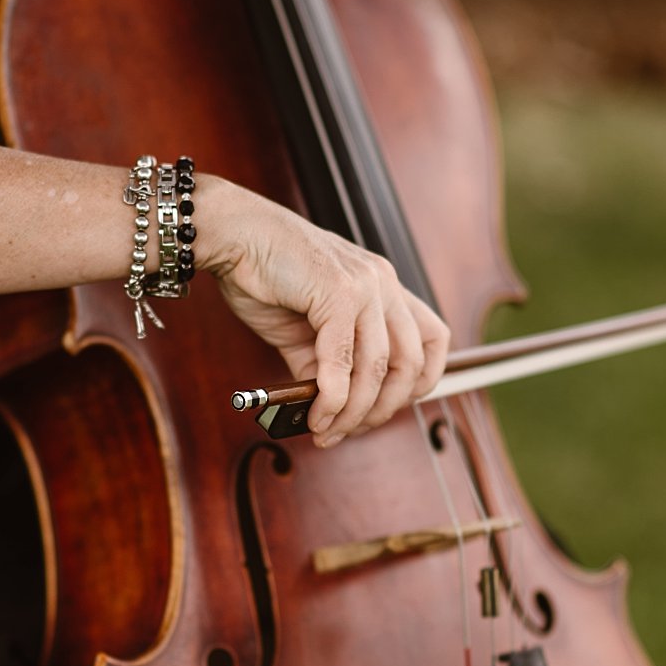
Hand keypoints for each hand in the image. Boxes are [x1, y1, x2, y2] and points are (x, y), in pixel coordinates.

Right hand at [195, 178, 448, 445]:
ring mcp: (365, 286)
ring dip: (353, 411)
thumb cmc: (262, 274)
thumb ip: (324, 362)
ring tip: (326, 428)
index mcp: (383, 287)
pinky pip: (342, 361)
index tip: (385, 407)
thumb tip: (330, 406)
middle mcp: (383, 284)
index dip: (420, 383)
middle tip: (348, 429)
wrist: (232, 236)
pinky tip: (316, 412)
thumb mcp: (304, 327)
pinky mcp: (338, 294)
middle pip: (410, 364)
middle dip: (382, 409)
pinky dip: (332, 397)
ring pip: (377, 368)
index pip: (433, 339)